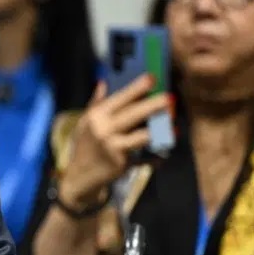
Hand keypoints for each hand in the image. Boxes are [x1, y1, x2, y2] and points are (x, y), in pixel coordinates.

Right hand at [60, 75, 171, 205]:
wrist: (79, 176)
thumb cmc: (84, 146)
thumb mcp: (84, 123)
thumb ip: (95, 103)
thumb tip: (103, 82)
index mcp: (96, 116)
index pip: (118, 98)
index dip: (136, 88)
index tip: (152, 78)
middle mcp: (103, 129)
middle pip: (133, 115)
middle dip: (153, 106)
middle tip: (171, 98)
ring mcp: (113, 147)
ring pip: (141, 136)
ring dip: (160, 131)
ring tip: (174, 127)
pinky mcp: (122, 163)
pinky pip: (143, 157)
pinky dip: (155, 157)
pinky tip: (163, 157)